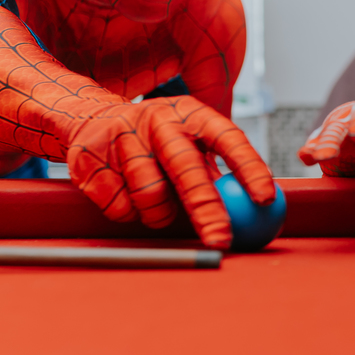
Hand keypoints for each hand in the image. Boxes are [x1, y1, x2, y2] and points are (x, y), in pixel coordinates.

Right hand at [66, 96, 273, 247]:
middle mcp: (157, 119)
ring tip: (156, 204)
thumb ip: (216, 169)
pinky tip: (125, 195)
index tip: (265, 200)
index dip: (249, 168)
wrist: (92, 120)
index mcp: (190, 113)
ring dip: (159, 215)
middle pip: (186, 168)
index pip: (228, 138)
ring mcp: (120, 137)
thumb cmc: (158, 142)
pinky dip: (128, 214)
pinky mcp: (89, 158)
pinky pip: (119, 208)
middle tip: (221, 241)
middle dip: (207, 209)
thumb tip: (256, 211)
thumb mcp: (190, 142)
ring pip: (150, 196)